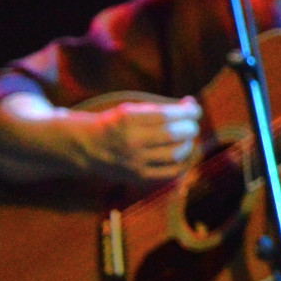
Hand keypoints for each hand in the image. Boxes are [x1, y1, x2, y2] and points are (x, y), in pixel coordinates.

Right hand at [78, 98, 203, 185]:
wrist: (86, 147)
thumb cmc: (116, 124)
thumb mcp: (131, 109)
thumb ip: (160, 108)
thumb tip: (192, 104)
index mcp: (128, 118)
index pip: (168, 115)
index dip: (188, 112)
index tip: (194, 110)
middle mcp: (131, 140)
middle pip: (175, 134)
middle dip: (190, 128)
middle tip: (191, 126)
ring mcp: (135, 161)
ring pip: (176, 154)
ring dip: (189, 145)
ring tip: (188, 140)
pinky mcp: (138, 177)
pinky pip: (170, 173)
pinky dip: (183, 164)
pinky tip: (185, 156)